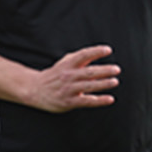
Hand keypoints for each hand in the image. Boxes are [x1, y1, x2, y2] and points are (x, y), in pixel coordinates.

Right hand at [1, 44, 120, 111]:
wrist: (35, 90)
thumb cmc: (55, 75)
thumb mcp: (65, 63)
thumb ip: (80, 59)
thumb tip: (98, 54)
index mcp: (68, 64)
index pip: (83, 55)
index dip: (96, 51)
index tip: (108, 50)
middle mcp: (68, 75)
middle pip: (89, 72)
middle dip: (104, 70)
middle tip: (116, 69)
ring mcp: (69, 89)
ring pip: (89, 86)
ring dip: (103, 83)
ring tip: (115, 81)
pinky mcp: (69, 101)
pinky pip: (87, 101)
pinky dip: (99, 100)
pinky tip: (110, 99)